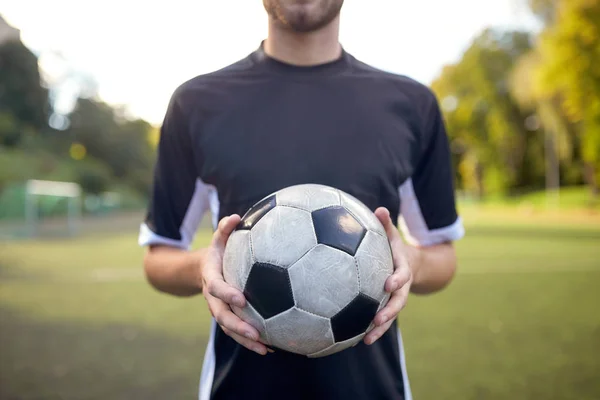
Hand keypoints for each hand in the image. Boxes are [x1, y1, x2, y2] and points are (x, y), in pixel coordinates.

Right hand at [201, 214, 268, 355]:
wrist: (203, 270)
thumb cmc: (219, 251)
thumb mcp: (218, 238)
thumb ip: (225, 228)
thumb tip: (235, 217)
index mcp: (211, 277)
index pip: (216, 288)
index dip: (227, 294)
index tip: (242, 299)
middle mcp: (213, 298)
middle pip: (222, 316)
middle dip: (237, 326)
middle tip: (255, 333)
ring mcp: (220, 310)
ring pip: (230, 329)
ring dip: (246, 340)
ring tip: (265, 349)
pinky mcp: (229, 317)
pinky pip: (238, 332)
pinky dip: (251, 341)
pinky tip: (270, 349)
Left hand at [364, 207, 416, 345]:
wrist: (410, 265)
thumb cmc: (394, 247)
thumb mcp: (392, 235)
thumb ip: (386, 224)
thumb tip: (380, 209)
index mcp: (402, 270)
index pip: (402, 275)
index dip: (397, 280)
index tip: (388, 284)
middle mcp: (400, 287)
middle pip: (397, 302)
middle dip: (389, 312)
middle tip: (378, 319)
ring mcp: (394, 299)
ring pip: (389, 316)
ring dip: (380, 329)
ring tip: (366, 340)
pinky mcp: (385, 307)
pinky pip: (379, 321)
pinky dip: (370, 330)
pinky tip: (355, 342)